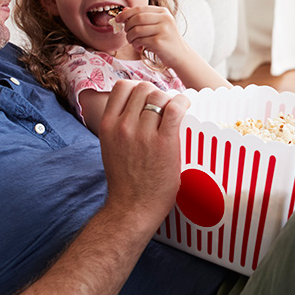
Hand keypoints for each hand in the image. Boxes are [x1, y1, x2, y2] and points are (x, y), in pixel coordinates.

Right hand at [94, 80, 188, 231]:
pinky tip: (187, 109)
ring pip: (160, 96)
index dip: (138, 88)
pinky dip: (183, 103)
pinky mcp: (164, 142)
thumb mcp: (111, 148)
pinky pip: (175, 108)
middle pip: (144, 88)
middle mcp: (123, 126)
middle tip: (166, 107)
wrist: (131, 208)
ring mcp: (143, 134)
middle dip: (157, 94)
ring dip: (171, 99)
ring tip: (177, 111)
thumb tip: (133, 111)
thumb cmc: (125, 182)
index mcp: (108, 126)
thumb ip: (118, 128)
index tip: (148, 99)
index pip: (122, 87)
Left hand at [116, 5, 192, 67]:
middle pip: (137, 18)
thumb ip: (141, 17)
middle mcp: (165, 19)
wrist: (181, 56)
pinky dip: (135, 44)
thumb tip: (124, 11)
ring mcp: (163, 30)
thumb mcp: (156, 25)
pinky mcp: (159, 42)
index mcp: (163, 12)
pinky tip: (139, 47)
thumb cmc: (166, 40)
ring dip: (130, 37)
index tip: (118, 19)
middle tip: (127, 34)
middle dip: (127, 26)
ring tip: (133, 42)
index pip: (140, 9)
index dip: (126, 14)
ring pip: (136, 30)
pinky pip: (139, 40)